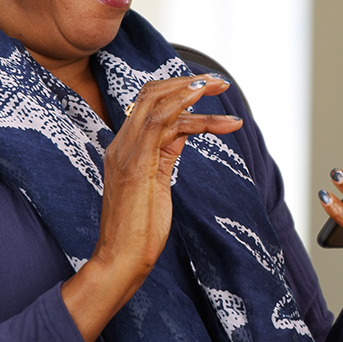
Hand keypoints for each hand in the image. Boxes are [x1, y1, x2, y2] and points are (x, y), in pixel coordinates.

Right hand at [61, 74, 242, 341]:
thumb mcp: (156, 183)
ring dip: (194, 91)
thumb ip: (164, 155)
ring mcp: (126, 153)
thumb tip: (183, 133)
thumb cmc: (139, 230)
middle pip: (151, 93)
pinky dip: (189, 111)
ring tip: (222, 88)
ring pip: (159, 103)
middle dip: (188, 81)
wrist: (120, 260)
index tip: (206, 87)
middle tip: (219, 82)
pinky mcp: (138, 165)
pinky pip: (163, 124)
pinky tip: (210, 108)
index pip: (146, 101)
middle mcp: (121, 144)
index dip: (176, 88)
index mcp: (123, 147)